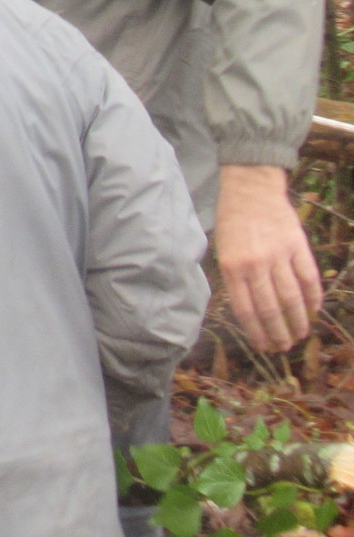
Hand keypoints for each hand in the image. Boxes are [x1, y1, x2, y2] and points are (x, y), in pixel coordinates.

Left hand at [214, 163, 322, 351]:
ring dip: (297, 320)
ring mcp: (279, 256)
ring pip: (292, 298)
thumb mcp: (222, 250)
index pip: (245, 310)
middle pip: (270, 308)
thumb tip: (246, 311)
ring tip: (300, 335)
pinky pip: (309, 278)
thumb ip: (234, 278)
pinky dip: (313, 297)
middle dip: (278, 333)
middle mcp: (255, 264)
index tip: (263, 347)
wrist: (251, 189)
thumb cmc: (232, 221)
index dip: (256, 333)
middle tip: (284, 347)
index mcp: (232, 267)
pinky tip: (314, 310)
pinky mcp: (298, 247)